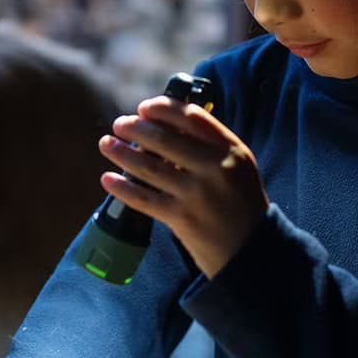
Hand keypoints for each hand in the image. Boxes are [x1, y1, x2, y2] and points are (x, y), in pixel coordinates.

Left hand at [99, 95, 268, 278]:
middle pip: (165, 139)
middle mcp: (214, 168)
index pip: (191, 117)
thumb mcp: (237, 166)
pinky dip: (122, 188)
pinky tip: (107, 179)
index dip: (163, 109)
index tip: (144, 108)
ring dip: (122, 153)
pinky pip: (144, 199)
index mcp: (230, 149)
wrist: (251, 248)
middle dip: (136, 128)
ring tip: (105, 143)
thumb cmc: (240, 203)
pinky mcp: (182, 218)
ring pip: (149, 167)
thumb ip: (209, 145)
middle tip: (119, 124)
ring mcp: (197, 194)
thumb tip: (166, 125)